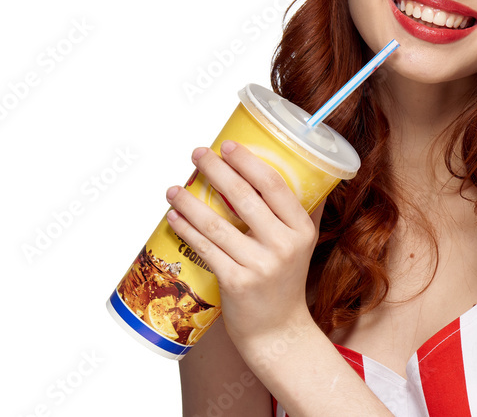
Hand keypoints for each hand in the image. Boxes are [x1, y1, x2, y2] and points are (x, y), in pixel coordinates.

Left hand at [164, 140, 322, 353]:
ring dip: (191, 201)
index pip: (275, 186)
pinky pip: (205, 249)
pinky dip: (186, 229)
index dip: (249, 162)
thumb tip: (299, 168)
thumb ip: (302, 211)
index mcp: (302, 230)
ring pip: (217, 224)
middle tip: (198, 153)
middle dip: (216, 170)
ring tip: (174, 187)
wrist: (277, 330)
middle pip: (244, 198)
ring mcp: (259, 266)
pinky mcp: (235, 282)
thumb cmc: (284, 281)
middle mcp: (284, 246)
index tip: (228, 145)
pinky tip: (173, 216)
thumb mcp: (303, 245)